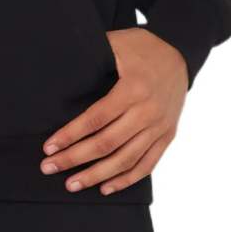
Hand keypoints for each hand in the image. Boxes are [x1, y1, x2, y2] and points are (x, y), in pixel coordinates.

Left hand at [39, 28, 187, 194]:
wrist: (181, 54)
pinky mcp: (167, 135)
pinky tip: (105, 188)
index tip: (49, 148)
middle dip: (74, 159)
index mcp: (133, 88)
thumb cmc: (142, 48)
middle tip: (49, 168)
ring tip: (72, 185)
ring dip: (97, 175)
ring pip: (125, 159)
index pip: (95, 119)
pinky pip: (147, 164)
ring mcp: (159, 126)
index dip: (70, 135)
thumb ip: (92, 56)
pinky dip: (126, 179)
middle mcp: (148, 111)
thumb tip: (58, 68)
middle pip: (107, 143)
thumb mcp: (117, 43)